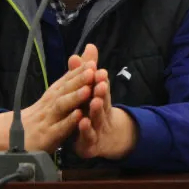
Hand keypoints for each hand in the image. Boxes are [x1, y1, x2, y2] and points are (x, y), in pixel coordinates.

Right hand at [0, 60, 96, 153]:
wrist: (15, 136)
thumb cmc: (42, 114)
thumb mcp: (56, 96)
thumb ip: (71, 78)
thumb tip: (81, 55)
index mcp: (55, 93)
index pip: (67, 78)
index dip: (80, 70)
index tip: (92, 61)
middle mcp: (51, 102)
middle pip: (65, 89)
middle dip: (79, 79)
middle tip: (92, 70)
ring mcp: (48, 119)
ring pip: (61, 106)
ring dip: (74, 97)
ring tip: (88, 90)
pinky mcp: (47, 136)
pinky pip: (59, 128)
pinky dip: (69, 122)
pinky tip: (79, 116)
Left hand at [71, 44, 137, 159]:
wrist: (105, 139)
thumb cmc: (95, 109)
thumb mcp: (92, 89)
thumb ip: (88, 69)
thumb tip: (89, 45)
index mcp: (99, 98)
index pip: (100, 86)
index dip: (100, 79)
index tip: (99, 70)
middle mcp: (100, 112)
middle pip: (102, 101)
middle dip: (101, 92)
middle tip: (101, 83)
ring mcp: (97, 128)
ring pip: (97, 118)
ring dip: (96, 110)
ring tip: (94, 101)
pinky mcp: (90, 143)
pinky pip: (88, 137)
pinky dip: (86, 131)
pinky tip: (83, 123)